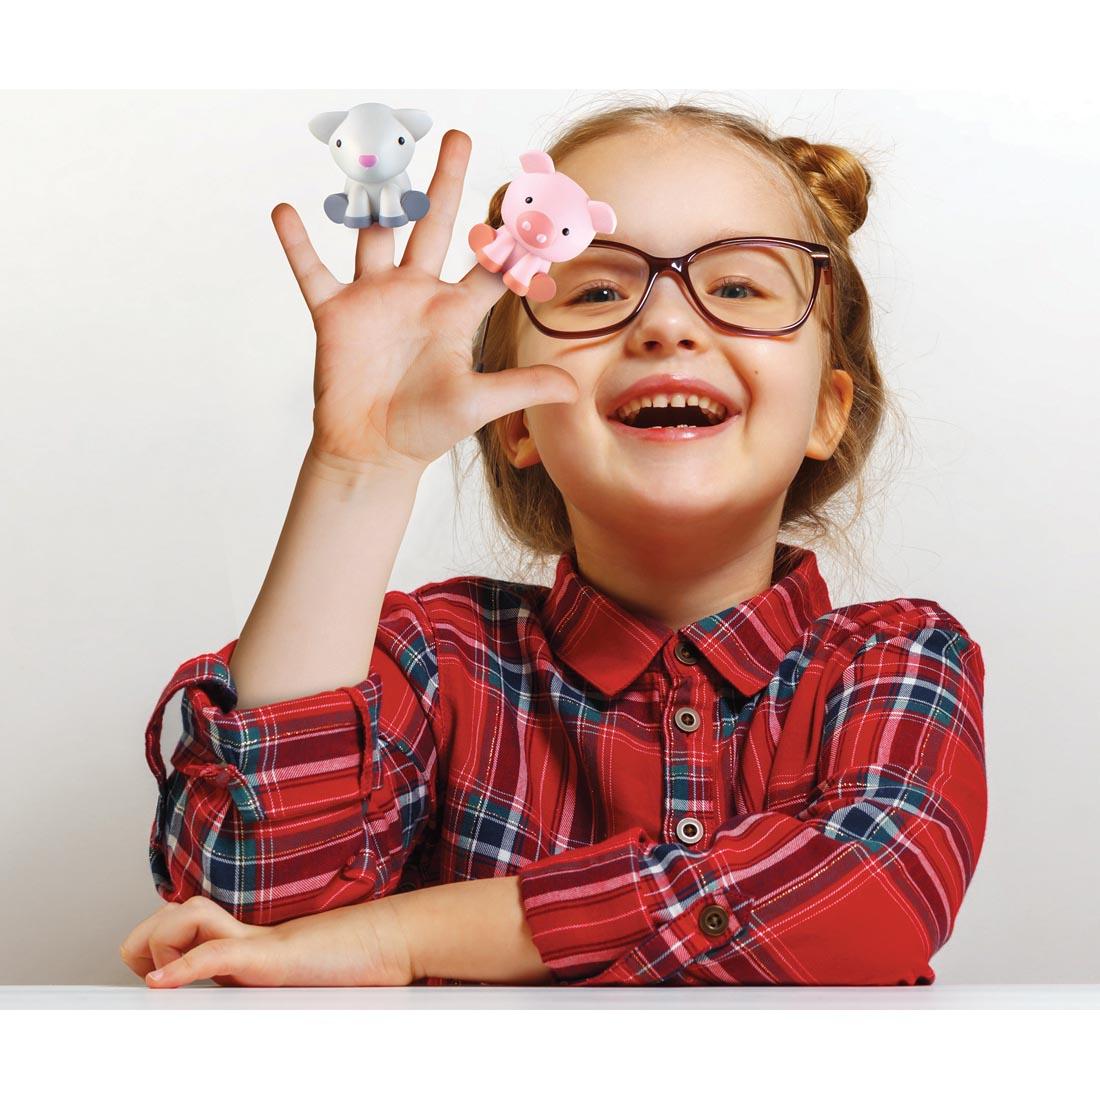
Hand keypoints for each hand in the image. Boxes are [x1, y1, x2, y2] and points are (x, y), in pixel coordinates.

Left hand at [118, 895, 414, 988]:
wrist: (392, 943)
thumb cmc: (355, 963)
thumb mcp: (301, 977)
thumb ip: (271, 978)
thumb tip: (252, 990)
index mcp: (248, 943)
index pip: (185, 924)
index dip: (159, 943)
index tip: (151, 975)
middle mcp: (247, 934)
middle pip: (174, 913)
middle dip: (146, 941)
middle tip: (150, 974)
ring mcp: (259, 940)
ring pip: (188, 921)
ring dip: (164, 948)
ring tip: (163, 978)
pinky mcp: (272, 953)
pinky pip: (217, 952)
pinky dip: (183, 967)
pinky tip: (163, 981)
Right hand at [271, 128, 580, 477]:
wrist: (373, 451)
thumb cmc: (426, 429)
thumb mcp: (479, 404)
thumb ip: (523, 388)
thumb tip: (575, 389)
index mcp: (454, 311)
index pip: (488, 264)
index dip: (511, 236)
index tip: (532, 198)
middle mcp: (416, 293)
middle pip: (434, 225)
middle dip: (447, 182)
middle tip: (459, 136)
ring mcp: (374, 299)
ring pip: (374, 233)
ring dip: (373, 196)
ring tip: (375, 153)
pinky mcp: (335, 313)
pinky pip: (312, 270)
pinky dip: (297, 244)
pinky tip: (285, 211)